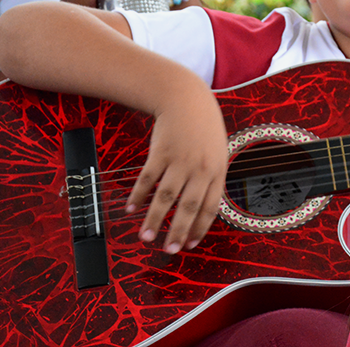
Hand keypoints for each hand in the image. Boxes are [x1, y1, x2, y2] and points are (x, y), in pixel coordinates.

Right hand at [126, 85, 226, 252]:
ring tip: (145, 238)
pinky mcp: (161, 152)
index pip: (210, 207)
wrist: (187, 98)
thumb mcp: (217, 152)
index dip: (199, 228)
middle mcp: (200, 168)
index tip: (190, 245)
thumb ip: (212, 178)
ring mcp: (180, 160)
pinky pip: (148, 180)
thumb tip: (202, 208)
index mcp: (218, 171)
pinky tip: (132, 209)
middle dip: (178, 232)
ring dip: (154, 220)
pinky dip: (139, 196)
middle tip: (169, 251)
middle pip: (188, 207)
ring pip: (166, 197)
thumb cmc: (204, 128)